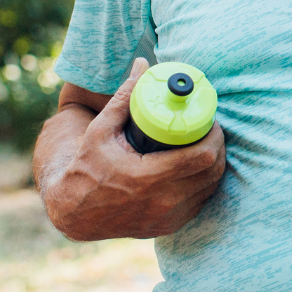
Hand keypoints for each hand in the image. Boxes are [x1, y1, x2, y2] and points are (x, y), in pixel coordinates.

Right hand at [33, 59, 226, 239]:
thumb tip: (143, 65)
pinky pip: (201, 202)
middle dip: (217, 146)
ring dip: (214, 165)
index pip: (202, 157)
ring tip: (204, 144)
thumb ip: (124, 98)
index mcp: (147, 179)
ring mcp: (168, 218)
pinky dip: (204, 183)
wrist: (74, 213)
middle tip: (209, 129)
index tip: (210, 120)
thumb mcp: (100, 131)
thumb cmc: (85, 168)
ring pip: (210, 188)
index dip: (214, 135)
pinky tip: (196, 168)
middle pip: (212, 171)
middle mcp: (162, 203)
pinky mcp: (169, 227)